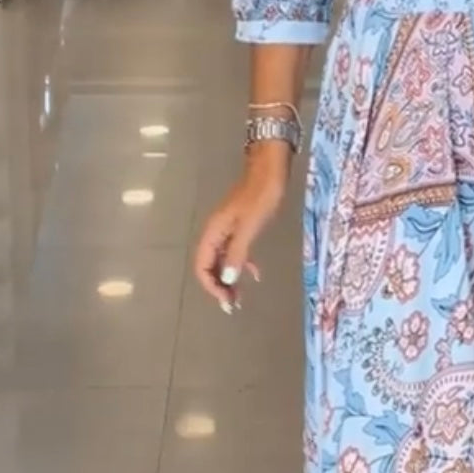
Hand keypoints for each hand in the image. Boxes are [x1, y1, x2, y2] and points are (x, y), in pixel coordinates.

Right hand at [193, 145, 288, 312]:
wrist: (270, 167)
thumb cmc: (262, 195)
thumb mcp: (250, 226)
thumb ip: (238, 253)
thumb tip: (226, 280)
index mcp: (214, 232)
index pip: (202, 266)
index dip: (212, 286)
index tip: (228, 300)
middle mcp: (216, 231)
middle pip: (209, 265)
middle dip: (219, 286)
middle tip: (233, 305)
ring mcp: (227, 228)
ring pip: (222, 260)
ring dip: (229, 278)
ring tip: (240, 296)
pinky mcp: (239, 226)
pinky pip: (234, 251)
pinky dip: (241, 264)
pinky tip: (254, 273)